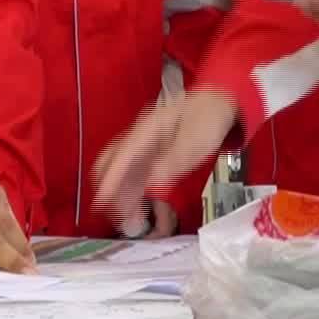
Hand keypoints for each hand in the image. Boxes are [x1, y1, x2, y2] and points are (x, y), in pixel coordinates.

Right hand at [90, 89, 236, 234]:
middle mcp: (141, 134)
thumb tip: (153, 181)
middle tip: (113, 212)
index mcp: (148, 128)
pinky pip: (134, 170)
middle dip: (109, 186)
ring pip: (122, 167)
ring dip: (121, 190)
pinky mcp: (151, 151)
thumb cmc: (207, 117)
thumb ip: (173, 162)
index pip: (122, 155)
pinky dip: (131, 187)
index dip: (111, 179)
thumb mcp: (195, 141)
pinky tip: (134, 202)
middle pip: (112, 159)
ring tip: (126, 215)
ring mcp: (145, 142)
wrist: (216, 103)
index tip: (102, 199)